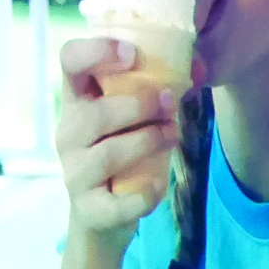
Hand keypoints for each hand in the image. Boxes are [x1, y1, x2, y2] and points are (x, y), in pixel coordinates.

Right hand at [56, 37, 181, 239]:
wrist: (103, 217)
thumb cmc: (122, 153)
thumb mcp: (135, 119)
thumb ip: (159, 91)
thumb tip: (200, 64)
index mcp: (78, 102)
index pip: (69, 63)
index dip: (94, 52)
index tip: (132, 54)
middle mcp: (68, 134)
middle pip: (93, 115)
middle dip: (139, 106)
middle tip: (170, 104)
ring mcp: (74, 173)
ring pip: (108, 155)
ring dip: (148, 142)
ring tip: (173, 136)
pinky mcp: (89, 209)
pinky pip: (118, 203)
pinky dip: (144, 195)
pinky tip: (158, 185)